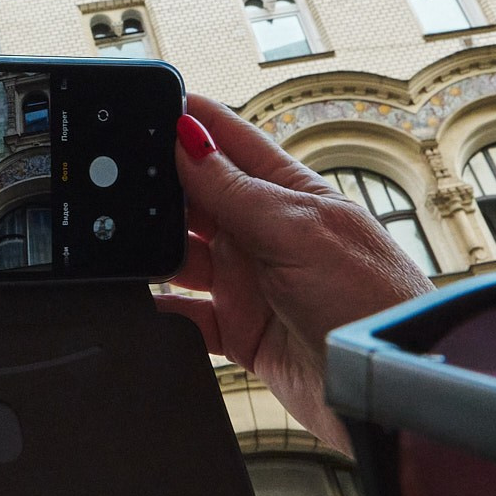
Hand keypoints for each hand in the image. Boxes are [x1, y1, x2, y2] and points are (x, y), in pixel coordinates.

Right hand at [154, 95, 434, 451]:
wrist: (385, 391)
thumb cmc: (370, 300)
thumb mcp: (297, 231)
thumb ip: (235, 190)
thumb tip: (186, 138)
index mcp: (287, 194)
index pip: (228, 140)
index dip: (187, 121)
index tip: (141, 104)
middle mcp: (264, 233)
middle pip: (195, 197)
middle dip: (156, 187)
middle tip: (110, 180)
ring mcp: (249, 283)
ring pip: (180, 256)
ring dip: (152, 250)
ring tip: (119, 243)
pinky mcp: (239, 333)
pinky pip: (184, 317)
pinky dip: (160, 312)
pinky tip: (141, 304)